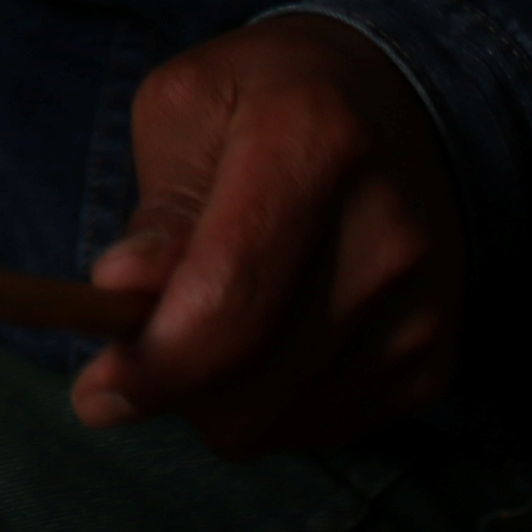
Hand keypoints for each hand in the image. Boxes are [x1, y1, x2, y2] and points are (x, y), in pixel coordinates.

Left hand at [69, 13, 466, 453]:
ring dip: (219, 403)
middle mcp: (388, 234)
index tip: (94, 396)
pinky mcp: (436, 357)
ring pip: (283, 422)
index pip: (228, 297)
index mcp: (313, 146)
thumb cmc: (265, 102)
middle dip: (172, 388)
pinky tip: (262, 346)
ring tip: (206, 329)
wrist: (400, 104)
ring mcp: (423, 305)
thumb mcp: (186, 110)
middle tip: (137, 349)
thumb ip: (157, 207)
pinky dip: (272, 410)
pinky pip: (324, 430)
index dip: (155, 364)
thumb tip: (123, 290)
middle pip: (254, 381)